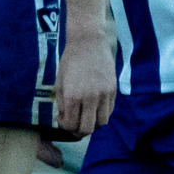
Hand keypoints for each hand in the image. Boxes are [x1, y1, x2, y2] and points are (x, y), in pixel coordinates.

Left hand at [51, 13, 114, 141]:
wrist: (89, 43)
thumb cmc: (70, 61)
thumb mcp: (60, 82)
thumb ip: (62, 103)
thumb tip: (65, 119)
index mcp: (73, 96)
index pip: (71, 125)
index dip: (65, 127)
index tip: (62, 120)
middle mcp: (90, 98)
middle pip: (87, 129)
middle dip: (78, 131)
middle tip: (74, 124)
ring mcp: (104, 95)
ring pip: (101, 123)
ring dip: (92, 124)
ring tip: (85, 116)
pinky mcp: (113, 91)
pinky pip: (109, 112)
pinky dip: (101, 115)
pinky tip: (94, 108)